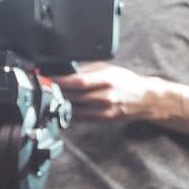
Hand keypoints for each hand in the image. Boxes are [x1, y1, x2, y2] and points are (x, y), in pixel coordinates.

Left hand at [48, 62, 165, 122]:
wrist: (144, 99)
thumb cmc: (127, 81)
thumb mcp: (110, 69)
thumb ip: (90, 70)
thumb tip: (68, 70)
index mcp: (107, 79)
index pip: (79, 81)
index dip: (61, 81)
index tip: (49, 78)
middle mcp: (106, 96)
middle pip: (74, 95)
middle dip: (57, 91)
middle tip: (44, 87)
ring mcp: (105, 110)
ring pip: (76, 108)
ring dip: (61, 103)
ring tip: (51, 97)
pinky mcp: (103, 119)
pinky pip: (82, 118)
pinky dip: (70, 112)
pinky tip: (64, 107)